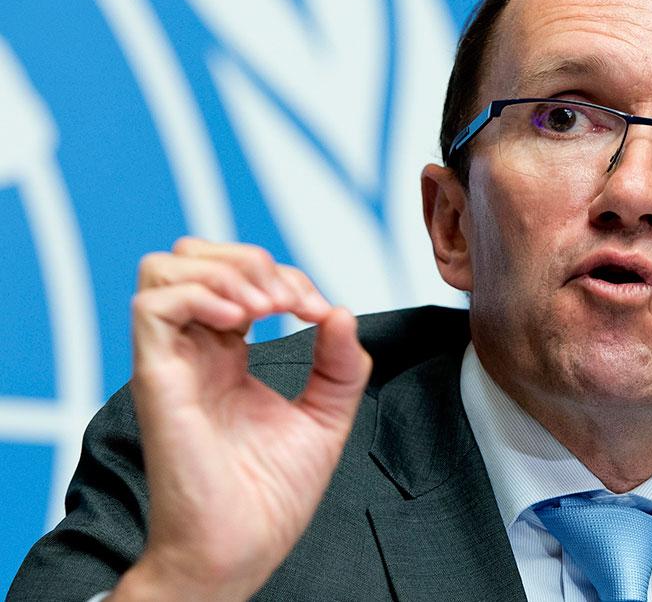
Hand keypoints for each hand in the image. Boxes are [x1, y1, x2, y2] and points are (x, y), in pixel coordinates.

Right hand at [111, 238, 371, 600]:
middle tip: (291, 301)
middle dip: (251, 261)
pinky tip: (242, 320)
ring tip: (267, 307)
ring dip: (227, 270)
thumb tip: (342, 311)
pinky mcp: (157, 380)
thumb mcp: (325, 417)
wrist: (240, 550)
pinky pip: (152, 307)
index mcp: (228, 356)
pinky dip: (200, 294)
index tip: (320, 312)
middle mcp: (196, 352)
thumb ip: (340, 365)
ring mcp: (173, 362)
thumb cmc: (269, 497)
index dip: (285, 277)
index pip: (239, 278)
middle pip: (195, 258)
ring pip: (166, 269)